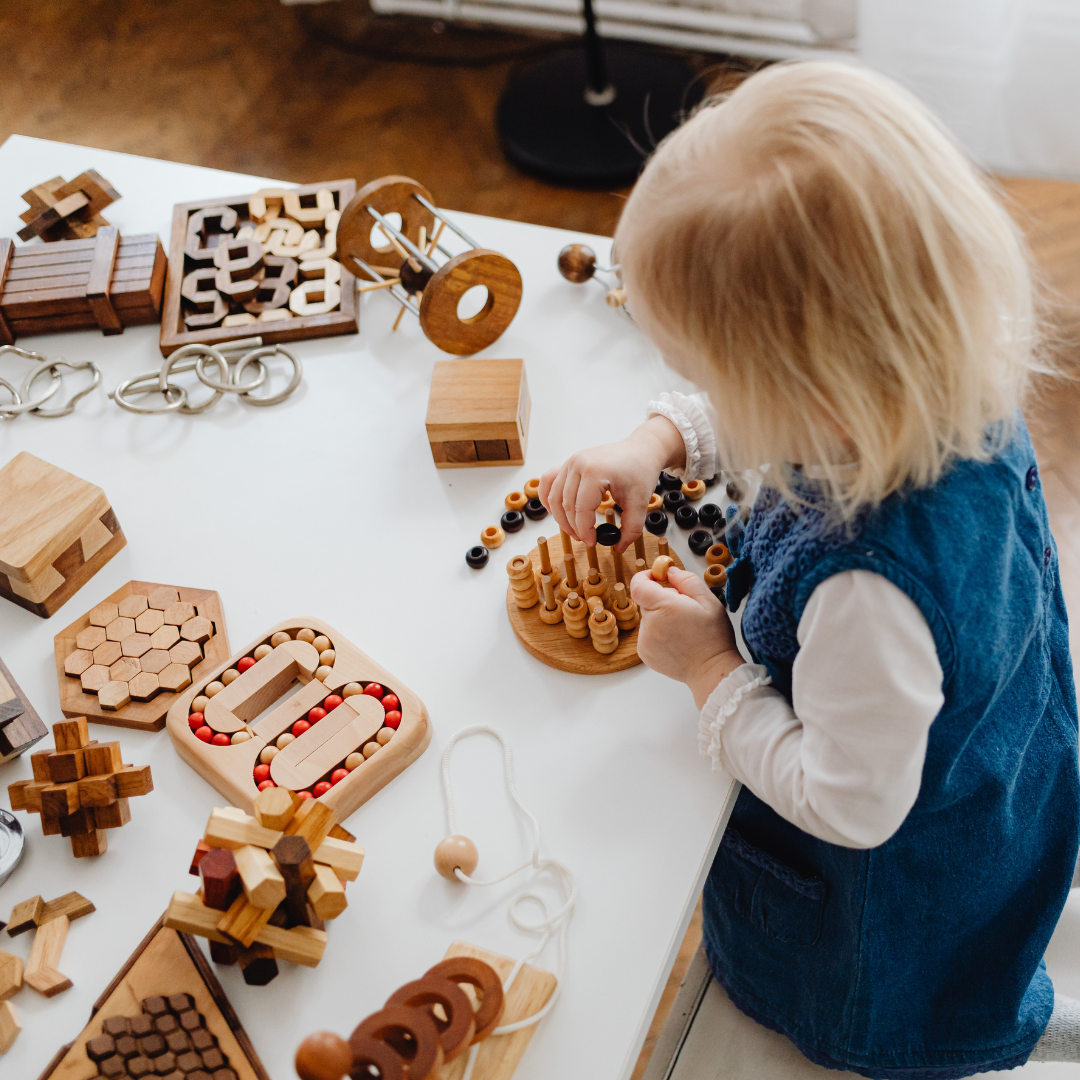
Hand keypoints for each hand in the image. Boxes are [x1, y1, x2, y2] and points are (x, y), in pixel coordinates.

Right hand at [539, 416, 683, 550]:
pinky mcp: (569, 462)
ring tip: (574, 530)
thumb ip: (630, 529)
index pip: (581, 509)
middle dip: (573, 527)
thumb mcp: (640, 503)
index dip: (584, 530)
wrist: (641, 450)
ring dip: (560, 518)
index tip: (592, 542)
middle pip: (566, 505)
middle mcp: (578, 464)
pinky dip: (548, 498)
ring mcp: (571, 461)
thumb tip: (618, 547)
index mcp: (595, 472)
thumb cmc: (641, 471)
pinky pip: (548, 481)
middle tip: (584, 539)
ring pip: (554, 496)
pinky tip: (555, 512)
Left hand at [630, 567, 744, 707]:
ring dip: (660, 618)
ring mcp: (645, 641)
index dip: (645, 577)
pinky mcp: (645, 654)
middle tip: (683, 610)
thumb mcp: (708, 600)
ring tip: (682, 629)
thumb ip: (686, 580)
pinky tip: (676, 640)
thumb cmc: (713, 637)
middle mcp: (649, 624)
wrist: (711, 670)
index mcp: (663, 607)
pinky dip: (658, 634)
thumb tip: (669, 572)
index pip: (638, 585)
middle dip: (661, 600)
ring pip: (647, 619)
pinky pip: (647, 635)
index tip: (658, 578)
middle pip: (646, 602)